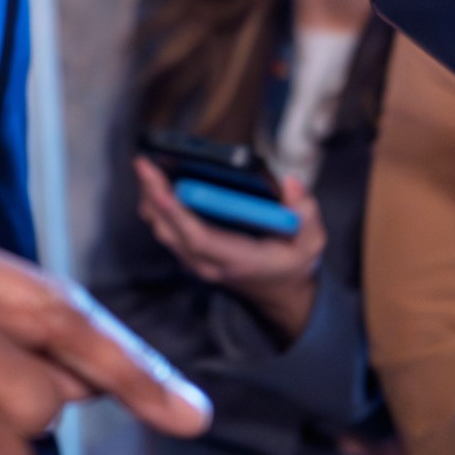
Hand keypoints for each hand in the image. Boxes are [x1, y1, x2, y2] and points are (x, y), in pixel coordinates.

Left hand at [133, 158, 325, 336]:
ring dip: (149, 199)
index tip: (161, 187)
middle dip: (153, 196)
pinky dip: (155, 205)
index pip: (198, 238)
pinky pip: (165, 229)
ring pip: (161, 231)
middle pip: (169, 231)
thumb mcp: (310, 242)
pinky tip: (154, 180)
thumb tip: (290, 183)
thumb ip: (305, 213)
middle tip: (144, 163)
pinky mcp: (191, 253)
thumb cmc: (292, 262)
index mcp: (237, 259)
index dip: (177, 213)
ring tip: (145, 166)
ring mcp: (196, 260)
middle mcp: (209, 263)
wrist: (280, 291)